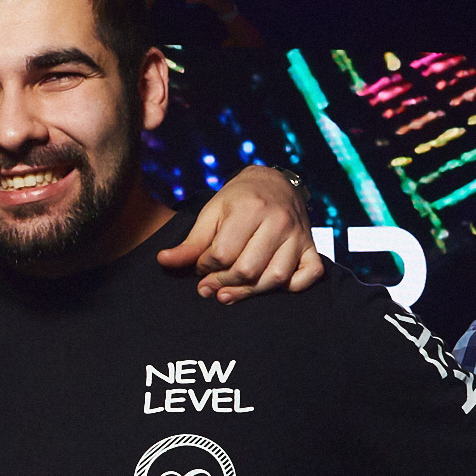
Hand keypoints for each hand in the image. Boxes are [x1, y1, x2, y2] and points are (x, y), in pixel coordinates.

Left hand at [156, 165, 321, 300]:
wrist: (273, 182)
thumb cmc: (238, 200)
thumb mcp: (211, 213)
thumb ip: (190, 242)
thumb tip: (163, 261)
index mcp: (249, 208)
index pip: (222, 254)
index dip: (205, 267)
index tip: (200, 266)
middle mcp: (278, 221)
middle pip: (247, 269)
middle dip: (223, 283)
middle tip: (209, 286)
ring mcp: (298, 235)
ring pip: (275, 278)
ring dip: (249, 292)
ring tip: (229, 293)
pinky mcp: (311, 246)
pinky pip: (309, 275)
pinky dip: (293, 286)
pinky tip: (271, 285)